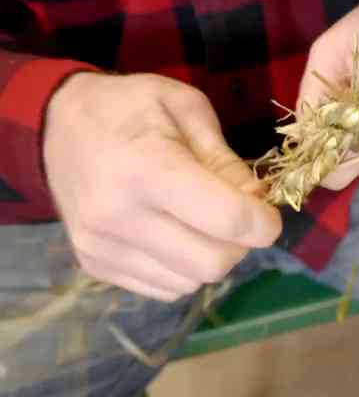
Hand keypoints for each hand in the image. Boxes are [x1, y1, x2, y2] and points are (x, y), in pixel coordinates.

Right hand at [43, 72, 281, 300]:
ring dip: (209, 257)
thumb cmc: (129, 109)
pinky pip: (165, 288)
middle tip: (234, 216)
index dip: (264, 223)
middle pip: (213, 263)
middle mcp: (118, 215)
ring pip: (191, 282)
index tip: (267, 213)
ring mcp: (101, 246)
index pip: (227, 219)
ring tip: (198, 222)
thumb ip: (226, 159)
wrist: (53, 126)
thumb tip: (256, 202)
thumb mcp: (185, 108)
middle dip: (239, 245)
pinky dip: (182, 269)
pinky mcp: (93, 265)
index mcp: (146, 167)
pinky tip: (171, 235)